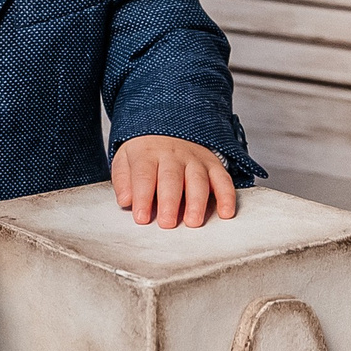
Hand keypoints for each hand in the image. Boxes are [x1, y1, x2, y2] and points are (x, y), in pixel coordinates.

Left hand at [112, 135, 236, 228]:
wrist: (167, 127)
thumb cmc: (145, 153)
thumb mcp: (125, 159)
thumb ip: (124, 180)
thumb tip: (125, 200)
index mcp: (148, 154)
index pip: (144, 175)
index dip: (142, 197)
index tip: (141, 217)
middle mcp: (172, 155)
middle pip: (171, 178)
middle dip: (170, 202)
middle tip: (167, 223)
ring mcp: (195, 159)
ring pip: (197, 179)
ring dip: (196, 202)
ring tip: (193, 221)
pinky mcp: (213, 164)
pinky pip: (223, 179)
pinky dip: (227, 196)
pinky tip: (226, 213)